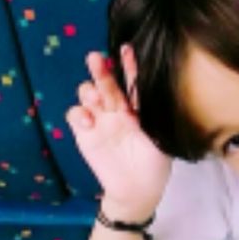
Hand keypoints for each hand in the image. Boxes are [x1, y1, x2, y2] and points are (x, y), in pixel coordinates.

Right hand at [65, 46, 170, 219]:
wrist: (136, 190)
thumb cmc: (155, 163)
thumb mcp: (162, 139)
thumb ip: (157, 117)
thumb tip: (161, 93)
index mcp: (139, 107)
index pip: (133, 82)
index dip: (130, 65)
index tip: (127, 50)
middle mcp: (118, 108)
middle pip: (107, 83)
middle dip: (101, 70)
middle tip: (96, 59)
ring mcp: (100, 119)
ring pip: (88, 94)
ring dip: (89, 91)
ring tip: (95, 99)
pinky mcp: (85, 133)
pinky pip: (76, 115)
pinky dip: (79, 114)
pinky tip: (89, 122)